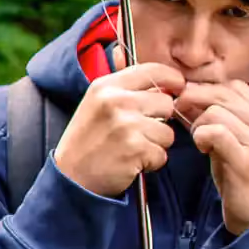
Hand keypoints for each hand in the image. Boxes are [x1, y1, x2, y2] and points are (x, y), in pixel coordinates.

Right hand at [53, 63, 182, 197]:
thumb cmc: (87, 141)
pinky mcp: (135, 149)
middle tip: (141, 132)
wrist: (71, 177)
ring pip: (168, 132)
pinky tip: (131, 162)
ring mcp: (126, 125)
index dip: (171, 78)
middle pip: (166, 104)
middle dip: (161, 120)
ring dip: (156, 144)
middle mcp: (116, 101)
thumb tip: (163, 86)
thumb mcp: (97, 104)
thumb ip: (126, 90)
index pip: (152, 71)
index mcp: (106, 86)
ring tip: (133, 149)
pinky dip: (151, 162)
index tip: (177, 87)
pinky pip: (162, 154)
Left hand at [186, 81, 248, 235]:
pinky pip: (215, 132)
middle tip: (180, 110)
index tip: (190, 100)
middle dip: (195, 98)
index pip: (236, 86)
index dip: (208, 89)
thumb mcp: (244, 140)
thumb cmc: (247, 177)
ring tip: (200, 141)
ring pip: (216, 112)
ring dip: (199, 124)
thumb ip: (226, 116)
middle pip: (224, 93)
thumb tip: (192, 92)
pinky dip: (201, 136)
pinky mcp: (247, 160)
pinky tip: (203, 148)